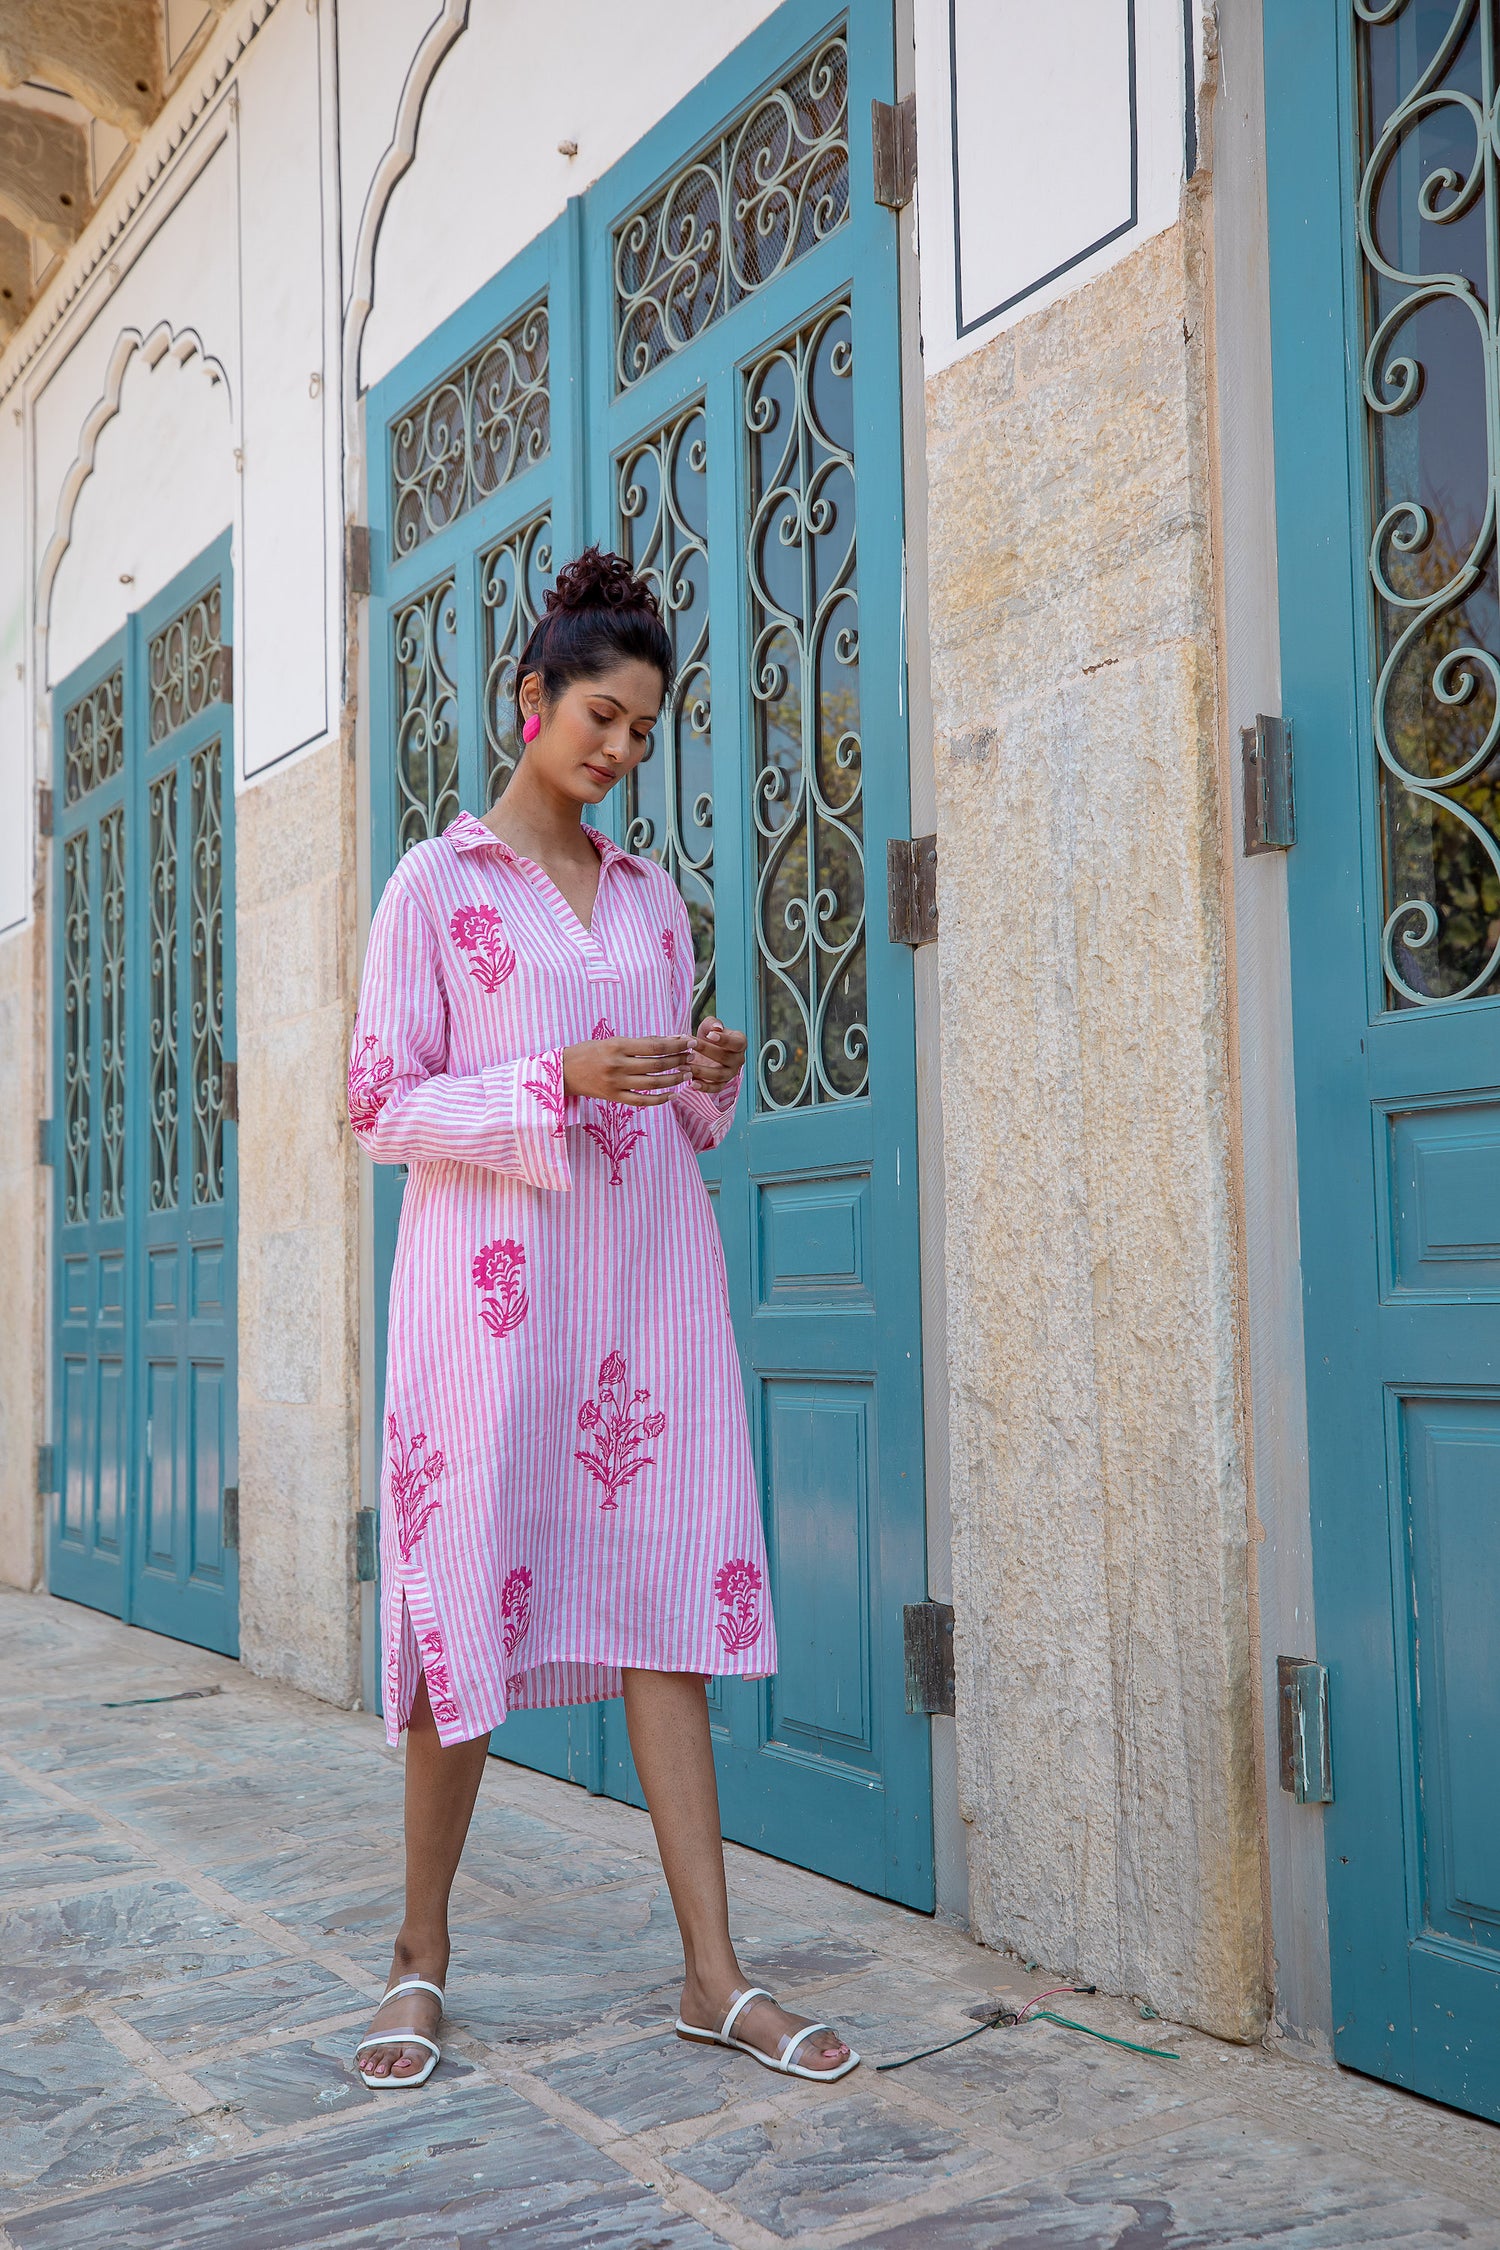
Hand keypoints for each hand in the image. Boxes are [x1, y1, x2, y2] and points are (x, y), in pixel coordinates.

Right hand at [562, 1036, 692, 1107]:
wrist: (564, 1072)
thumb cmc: (589, 1052)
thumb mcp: (611, 1041)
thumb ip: (638, 1042)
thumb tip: (667, 1041)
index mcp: (617, 1046)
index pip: (654, 1046)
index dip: (675, 1044)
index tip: (689, 1042)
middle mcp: (618, 1065)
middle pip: (657, 1065)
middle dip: (679, 1061)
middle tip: (691, 1057)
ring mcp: (616, 1084)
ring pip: (653, 1083)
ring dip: (674, 1079)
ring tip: (686, 1074)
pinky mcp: (614, 1098)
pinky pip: (642, 1101)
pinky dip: (659, 1099)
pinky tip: (672, 1095)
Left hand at [689, 1018, 745, 1091]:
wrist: (704, 1049)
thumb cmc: (709, 1035)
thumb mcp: (709, 1026)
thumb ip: (712, 1023)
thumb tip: (717, 1027)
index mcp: (740, 1043)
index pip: (736, 1043)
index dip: (724, 1039)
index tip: (710, 1034)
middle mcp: (738, 1059)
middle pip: (725, 1058)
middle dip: (706, 1051)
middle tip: (690, 1046)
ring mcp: (731, 1073)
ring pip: (719, 1075)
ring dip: (701, 1071)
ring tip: (684, 1066)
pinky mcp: (722, 1084)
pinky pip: (716, 1088)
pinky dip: (704, 1088)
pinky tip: (692, 1083)